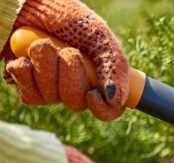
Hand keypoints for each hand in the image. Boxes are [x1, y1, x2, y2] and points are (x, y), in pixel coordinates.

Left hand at [3, 0, 129, 120]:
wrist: (26, 3)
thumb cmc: (65, 15)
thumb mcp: (98, 34)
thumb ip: (114, 65)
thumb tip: (117, 99)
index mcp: (98, 77)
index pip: (109, 110)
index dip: (103, 109)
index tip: (93, 94)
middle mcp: (75, 86)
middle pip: (77, 104)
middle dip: (70, 75)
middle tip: (68, 51)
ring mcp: (49, 88)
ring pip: (52, 97)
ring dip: (47, 66)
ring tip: (43, 45)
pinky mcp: (26, 85)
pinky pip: (30, 95)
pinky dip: (27, 71)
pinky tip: (26, 57)